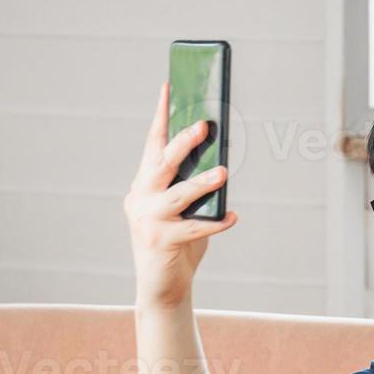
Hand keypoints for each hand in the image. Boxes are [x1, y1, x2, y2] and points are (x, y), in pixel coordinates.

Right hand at [123, 80, 237, 309]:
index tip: (169, 86)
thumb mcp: (181, 209)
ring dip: (202, 183)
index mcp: (143, 184)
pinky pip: (195, 227)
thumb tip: (219, 161)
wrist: (161, 287)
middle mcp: (140, 198)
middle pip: (162, 163)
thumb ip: (190, 186)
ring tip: (223, 172)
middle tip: (205, 125)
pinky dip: (216, 221)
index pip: (152, 143)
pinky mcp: (161, 242)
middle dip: (183, 142)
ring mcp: (147, 220)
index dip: (161, 114)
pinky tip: (233, 216)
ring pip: (177, 194)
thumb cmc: (177, 241)